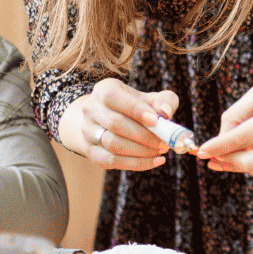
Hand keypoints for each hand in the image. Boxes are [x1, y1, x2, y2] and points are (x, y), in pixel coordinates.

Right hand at [58, 78, 179, 170]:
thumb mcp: (151, 98)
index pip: (113, 97)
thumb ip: (164, 100)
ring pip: (113, 145)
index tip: (156, 121)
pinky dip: (136, 163)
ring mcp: (87, 131)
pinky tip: (155, 161)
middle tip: (165, 142)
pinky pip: (111, 161)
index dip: (135, 109)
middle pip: (115, 124)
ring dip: (141, 151)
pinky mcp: (90, 151)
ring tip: (161, 150)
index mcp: (104, 89)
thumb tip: (165, 111)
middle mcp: (91, 109)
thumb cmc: (136, 107)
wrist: (109, 119)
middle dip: (143, 135)